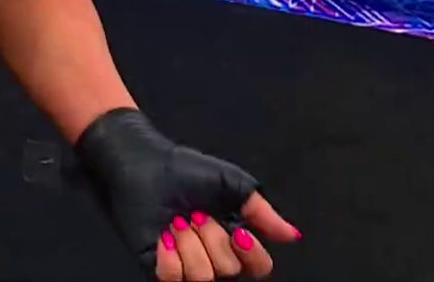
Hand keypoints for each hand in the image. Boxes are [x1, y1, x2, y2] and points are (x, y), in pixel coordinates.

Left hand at [76, 109, 298, 279]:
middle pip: (230, 270)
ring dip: (190, 245)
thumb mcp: (231, 184)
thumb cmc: (182, 169)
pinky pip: (171, 280)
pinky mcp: (157, 266)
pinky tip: (164, 237)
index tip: (237, 230)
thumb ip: (261, 211)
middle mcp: (212, 254)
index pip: (259, 267)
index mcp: (233, 237)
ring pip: (202, 277)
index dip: (251, 253)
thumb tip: (291, 235)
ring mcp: (184, 263)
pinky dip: (168, 259)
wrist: (142, 163)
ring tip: (177, 221)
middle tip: (195, 213)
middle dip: (212, 237)